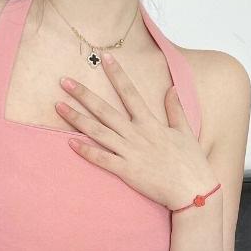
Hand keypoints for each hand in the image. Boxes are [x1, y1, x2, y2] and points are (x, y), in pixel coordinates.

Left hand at [55, 52, 212, 209]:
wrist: (193, 191)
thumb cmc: (191, 162)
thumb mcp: (185, 132)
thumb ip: (176, 109)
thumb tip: (172, 88)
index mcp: (151, 123)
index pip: (130, 92)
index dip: (117, 74)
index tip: (105, 59)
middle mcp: (136, 134)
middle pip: (105, 110)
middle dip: (83, 95)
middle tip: (64, 81)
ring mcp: (129, 152)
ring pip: (98, 132)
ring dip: (76, 119)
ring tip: (58, 106)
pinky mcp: (126, 171)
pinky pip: (101, 159)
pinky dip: (85, 151)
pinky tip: (70, 142)